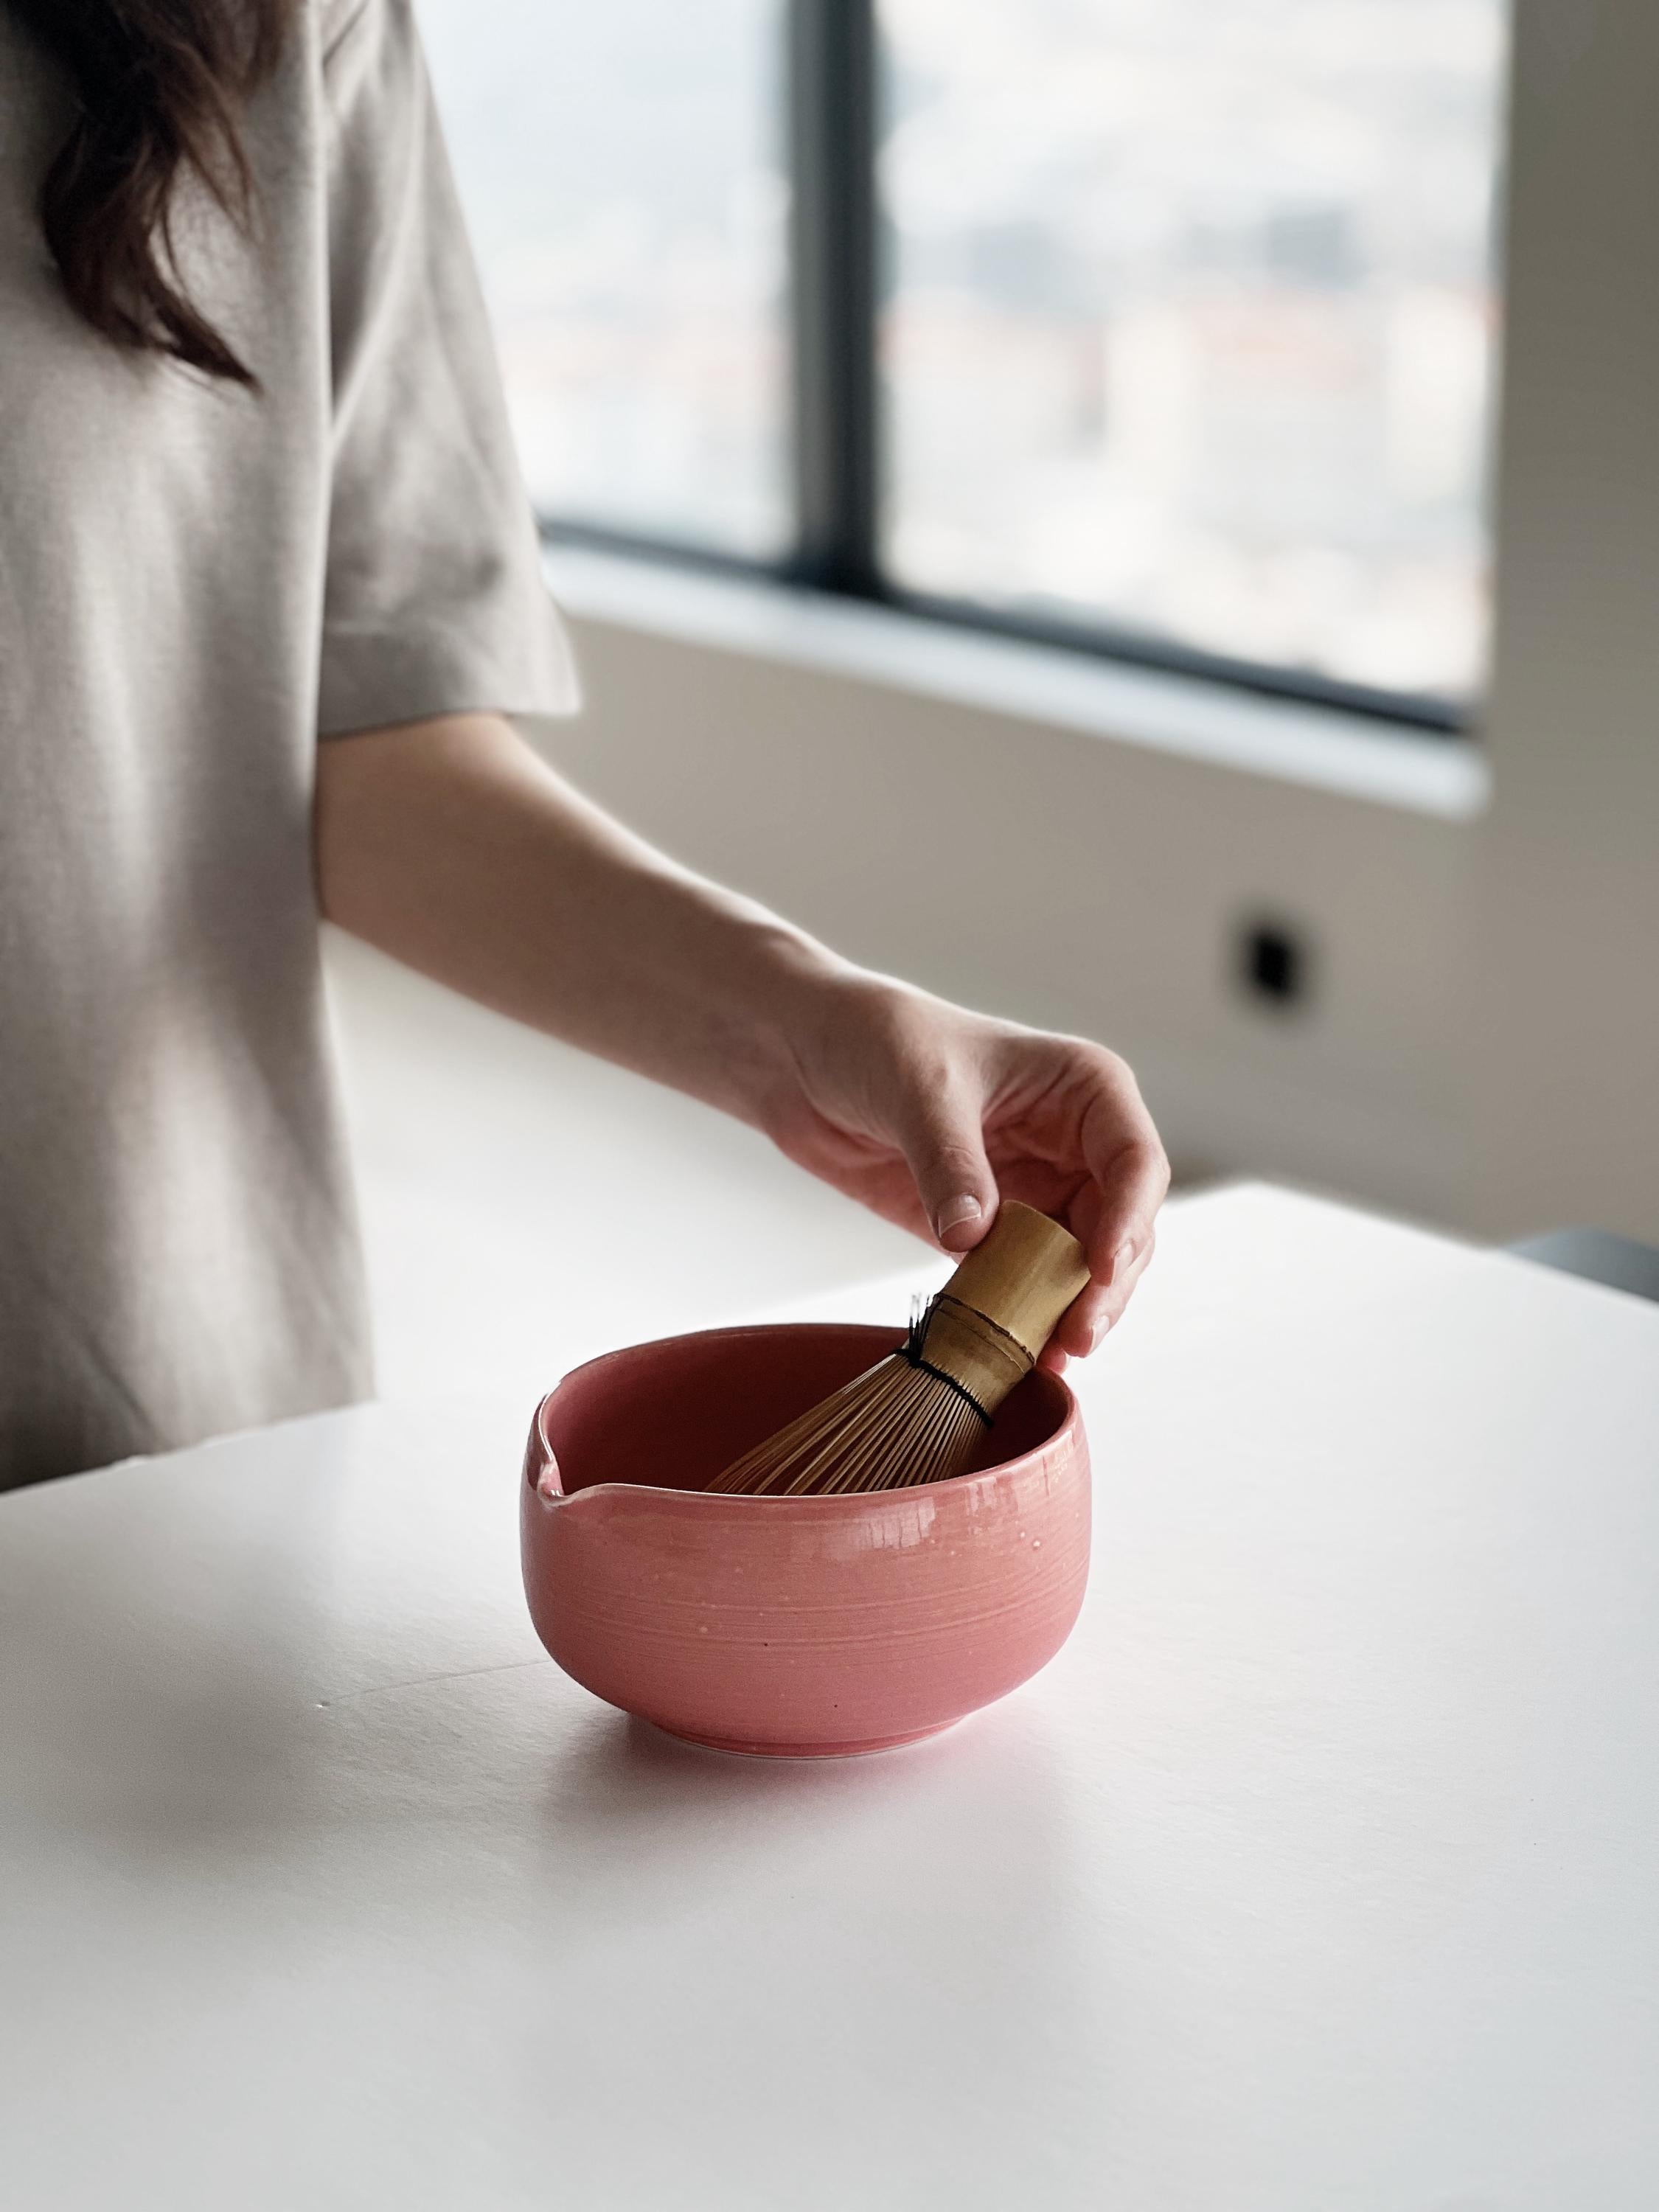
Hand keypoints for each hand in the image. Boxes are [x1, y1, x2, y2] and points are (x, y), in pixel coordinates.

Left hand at [759, 977, 1168, 1366]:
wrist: (806, 1058)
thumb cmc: (877, 1039)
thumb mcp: (919, 1091)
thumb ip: (950, 1163)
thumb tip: (973, 1236)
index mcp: (1084, 1090)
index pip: (1134, 1161)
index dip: (1129, 1218)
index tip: (1102, 1269)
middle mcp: (1073, 1145)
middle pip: (1119, 1227)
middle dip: (1104, 1285)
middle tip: (1074, 1338)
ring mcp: (1035, 1190)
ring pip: (1079, 1265)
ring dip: (1069, 1311)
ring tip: (1048, 1357)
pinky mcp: (991, 1230)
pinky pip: (1022, 1282)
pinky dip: (1020, 1316)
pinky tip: (1014, 1352)